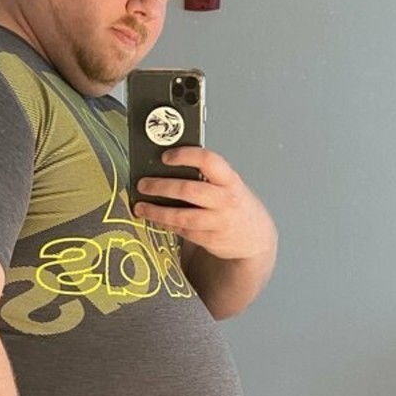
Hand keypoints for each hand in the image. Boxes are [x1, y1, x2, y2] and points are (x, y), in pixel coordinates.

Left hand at [133, 147, 275, 260]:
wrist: (255, 239)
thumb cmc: (235, 205)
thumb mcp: (229, 185)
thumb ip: (206, 176)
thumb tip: (168, 166)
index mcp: (230, 180)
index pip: (208, 160)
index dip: (185, 156)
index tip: (165, 156)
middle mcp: (226, 200)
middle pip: (189, 190)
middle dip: (162, 187)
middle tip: (143, 184)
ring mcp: (218, 222)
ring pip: (182, 216)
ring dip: (157, 211)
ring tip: (140, 207)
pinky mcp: (210, 240)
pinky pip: (183, 231)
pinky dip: (166, 224)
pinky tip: (155, 219)